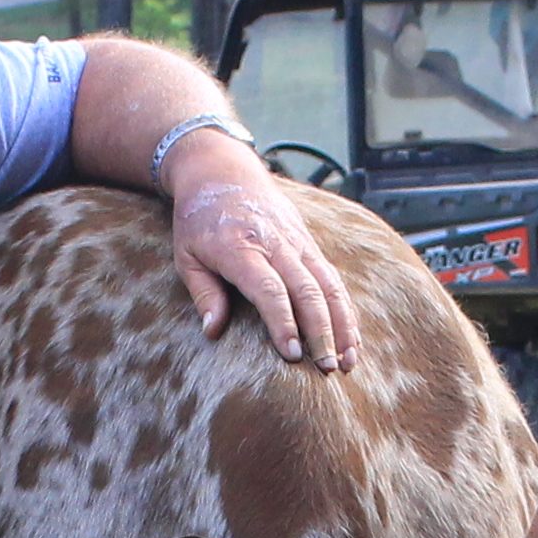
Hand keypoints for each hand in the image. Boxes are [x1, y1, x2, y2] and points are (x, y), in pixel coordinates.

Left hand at [167, 147, 358, 370]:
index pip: (269, 289)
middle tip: (326, 369)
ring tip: (347, 362)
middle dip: (321, 332)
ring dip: (341, 325)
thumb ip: (203, 293)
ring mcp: (297, 241)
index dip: (283, 322)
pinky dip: (344, 310)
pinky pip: (332, 278)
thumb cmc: (198, 218)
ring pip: (328, 285)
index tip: (293, 354)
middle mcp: (275, 243)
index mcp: (241, 247)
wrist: (221, 169)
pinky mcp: (308, 242)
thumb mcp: (186, 254)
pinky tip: (351, 339)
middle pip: (307, 290)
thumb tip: (213, 332)